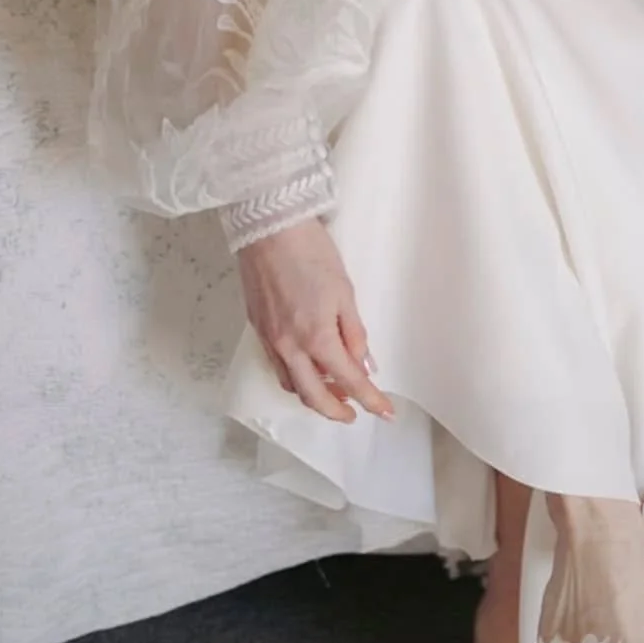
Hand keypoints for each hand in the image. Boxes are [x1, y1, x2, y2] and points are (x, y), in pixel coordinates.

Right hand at [236, 219, 393, 423]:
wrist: (269, 229)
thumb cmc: (311, 252)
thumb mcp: (344, 291)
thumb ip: (354, 332)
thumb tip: (364, 363)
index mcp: (317, 337)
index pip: (349, 380)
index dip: (370, 399)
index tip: (385, 412)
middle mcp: (290, 347)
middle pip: (314, 396)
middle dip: (337, 411)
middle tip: (355, 413)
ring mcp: (270, 340)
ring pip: (292, 385)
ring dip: (315, 395)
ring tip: (335, 390)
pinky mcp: (258, 330)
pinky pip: (278, 367)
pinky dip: (296, 377)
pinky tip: (308, 368)